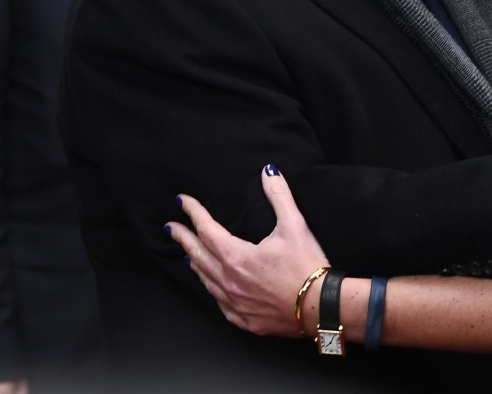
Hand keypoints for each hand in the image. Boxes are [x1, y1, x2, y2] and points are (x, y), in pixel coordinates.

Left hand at [169, 165, 328, 336]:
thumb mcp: (295, 225)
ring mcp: (235, 303)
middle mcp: (229, 281)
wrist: (320, 306)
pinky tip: (213, 287)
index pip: (206, 229)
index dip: (193, 212)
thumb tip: (268, 172)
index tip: (182, 201)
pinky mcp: (245, 319)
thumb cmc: (307, 266)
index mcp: (236, 256)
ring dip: (194, 264)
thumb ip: (279, 196)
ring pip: (206, 281)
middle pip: (197, 256)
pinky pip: (220, 303)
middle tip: (171, 228)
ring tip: (187, 255)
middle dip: (183, 239)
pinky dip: (212, 290)